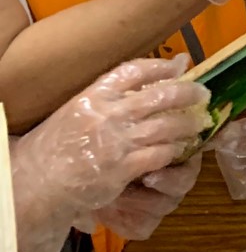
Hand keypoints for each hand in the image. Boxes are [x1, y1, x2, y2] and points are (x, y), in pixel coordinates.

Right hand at [13, 57, 208, 251]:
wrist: (35, 185)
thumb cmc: (53, 148)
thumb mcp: (75, 112)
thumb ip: (108, 97)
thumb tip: (142, 83)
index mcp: (92, 97)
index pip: (132, 71)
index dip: (159, 66)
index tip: (179, 66)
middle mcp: (106, 115)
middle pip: (159, 96)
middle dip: (187, 93)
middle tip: (203, 93)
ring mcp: (116, 142)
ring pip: (166, 126)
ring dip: (188, 123)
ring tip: (201, 122)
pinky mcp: (122, 168)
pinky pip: (160, 154)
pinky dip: (175, 150)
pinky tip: (181, 149)